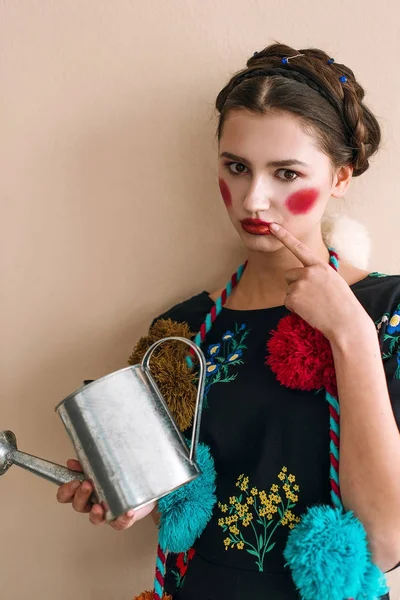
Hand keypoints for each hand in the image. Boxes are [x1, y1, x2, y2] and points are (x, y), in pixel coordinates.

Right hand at [56, 459, 155, 530]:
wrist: (143, 488)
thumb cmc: (119, 478)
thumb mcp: (103, 468)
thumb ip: (87, 465)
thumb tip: (71, 462)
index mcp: (85, 491)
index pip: (66, 496)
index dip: (66, 491)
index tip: (73, 482)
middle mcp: (93, 504)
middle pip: (78, 506)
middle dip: (81, 496)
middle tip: (87, 485)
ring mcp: (106, 514)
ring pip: (95, 519)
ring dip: (95, 513)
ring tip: (99, 505)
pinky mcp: (122, 520)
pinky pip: (120, 523)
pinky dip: (123, 518)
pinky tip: (128, 511)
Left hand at [269, 223, 371, 340]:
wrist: (346, 322)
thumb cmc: (343, 304)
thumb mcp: (334, 281)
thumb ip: (317, 275)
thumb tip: (301, 278)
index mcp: (320, 266)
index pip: (299, 248)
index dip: (284, 236)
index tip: (272, 227)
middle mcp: (309, 272)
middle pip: (289, 275)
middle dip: (294, 285)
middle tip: (312, 297)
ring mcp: (300, 285)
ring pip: (288, 290)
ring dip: (296, 298)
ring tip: (314, 305)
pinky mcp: (293, 298)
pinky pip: (287, 303)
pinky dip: (295, 309)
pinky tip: (310, 312)